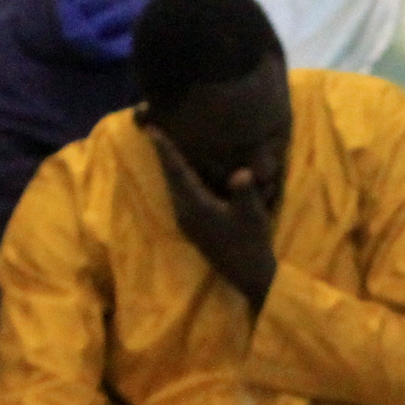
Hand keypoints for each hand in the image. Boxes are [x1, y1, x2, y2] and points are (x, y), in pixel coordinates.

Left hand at [148, 126, 275, 310]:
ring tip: (163, 147)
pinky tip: (181, 172)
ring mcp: (186, 221)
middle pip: (169, 176)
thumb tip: (242, 172)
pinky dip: (177, 178)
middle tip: (153, 130)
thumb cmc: (252, 244)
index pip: (177, 171)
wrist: (249, 275)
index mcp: (196, 206)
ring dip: (168, 166)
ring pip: (172, 186)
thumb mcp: (253, 215)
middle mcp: (185, 212)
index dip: (166, 149)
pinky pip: (179, 195)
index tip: (152, 129)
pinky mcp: (191, 226)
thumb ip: (245, 192)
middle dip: (162, 154)